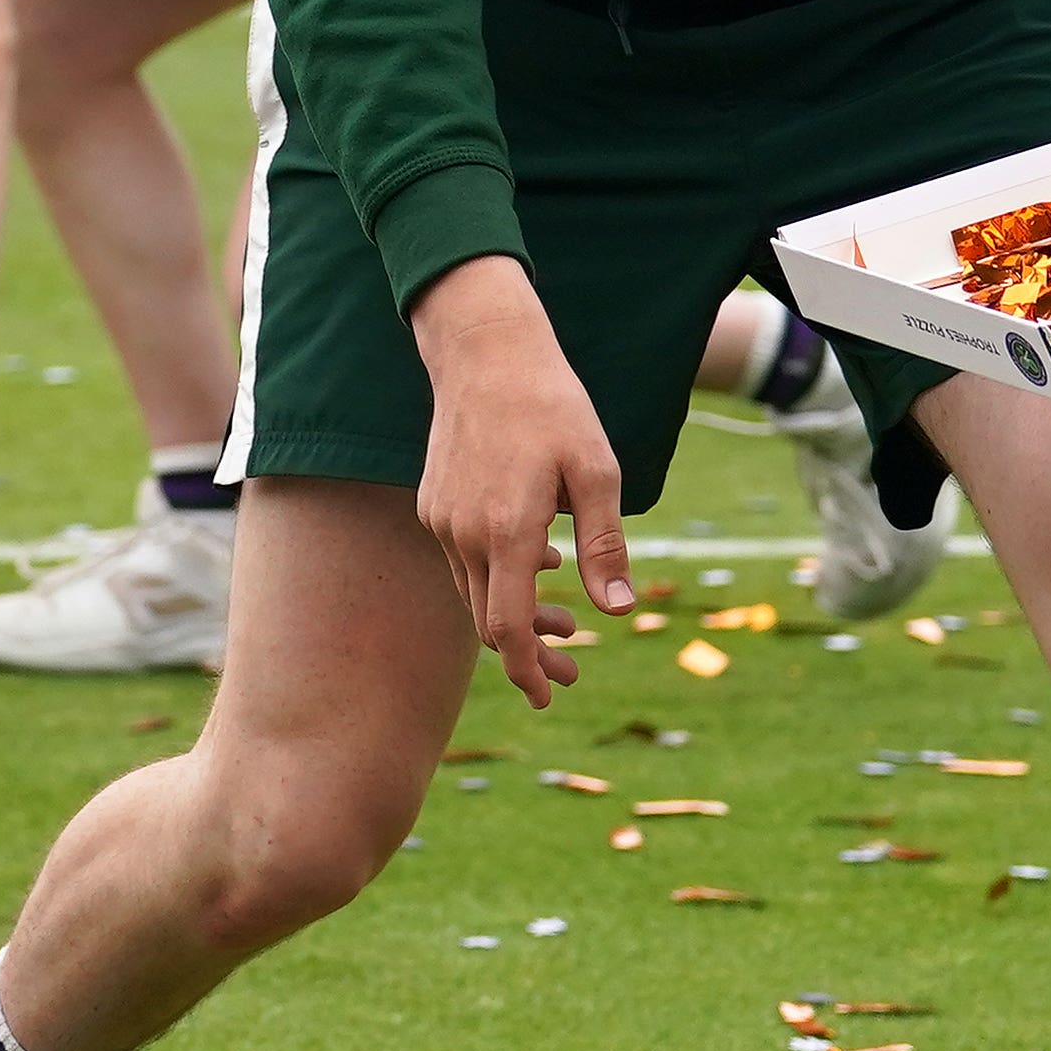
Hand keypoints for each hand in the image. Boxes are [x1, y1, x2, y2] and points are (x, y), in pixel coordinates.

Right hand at [409, 254, 627, 701]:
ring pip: (474, 593)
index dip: (528, 672)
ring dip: (513, 616)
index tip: (550, 696)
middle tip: (571, 671)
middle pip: (488, 622)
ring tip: (562, 620)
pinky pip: (463, 560)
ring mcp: (443, 520)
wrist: (485, 355)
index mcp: (508, 533)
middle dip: (528, 655)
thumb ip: (605, 545)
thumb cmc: (552, 408)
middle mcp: (464, 534)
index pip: (508, 629)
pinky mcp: (434, 505)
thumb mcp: (598, 473)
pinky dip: (497, 578)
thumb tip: (617, 611)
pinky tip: (537, 561)